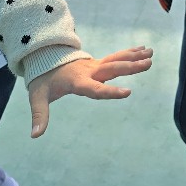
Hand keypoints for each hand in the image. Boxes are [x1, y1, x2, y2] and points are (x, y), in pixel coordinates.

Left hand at [25, 46, 152, 137]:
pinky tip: (143, 49)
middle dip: (130, 66)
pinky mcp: (97, 63)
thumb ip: (39, 116)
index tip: (128, 92)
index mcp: (77, 81)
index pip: (95, 88)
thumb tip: (35, 135)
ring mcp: (94, 65)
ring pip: (116, 60)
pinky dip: (129, 53)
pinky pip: (116, 57)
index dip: (110, 91)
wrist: (42, 58)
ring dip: (134, 57)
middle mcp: (88, 71)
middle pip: (112, 68)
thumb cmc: (42, 80)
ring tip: (151, 53)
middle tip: (148, 62)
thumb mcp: (37, 97)